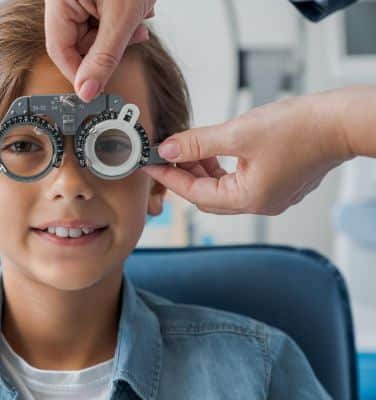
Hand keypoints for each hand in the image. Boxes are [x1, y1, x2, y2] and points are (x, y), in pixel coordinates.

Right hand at [45, 0, 155, 101]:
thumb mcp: (121, 18)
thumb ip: (104, 57)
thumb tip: (87, 92)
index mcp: (59, 1)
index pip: (60, 51)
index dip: (80, 74)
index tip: (96, 90)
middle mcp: (65, 0)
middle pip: (79, 43)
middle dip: (110, 46)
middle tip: (134, 37)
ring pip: (95, 33)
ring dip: (121, 32)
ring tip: (139, 18)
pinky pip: (104, 19)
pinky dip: (123, 20)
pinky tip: (137, 9)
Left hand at [143, 90, 356, 214]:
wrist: (341, 122)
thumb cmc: (301, 128)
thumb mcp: (238, 133)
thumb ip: (198, 143)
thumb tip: (168, 149)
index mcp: (248, 199)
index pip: (194, 194)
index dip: (169, 177)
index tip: (150, 164)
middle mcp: (258, 203)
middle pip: (207, 196)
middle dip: (184, 175)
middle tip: (166, 156)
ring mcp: (270, 195)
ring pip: (222, 188)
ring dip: (203, 170)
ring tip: (189, 148)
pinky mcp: (277, 182)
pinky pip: (238, 181)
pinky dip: (221, 168)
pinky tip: (214, 150)